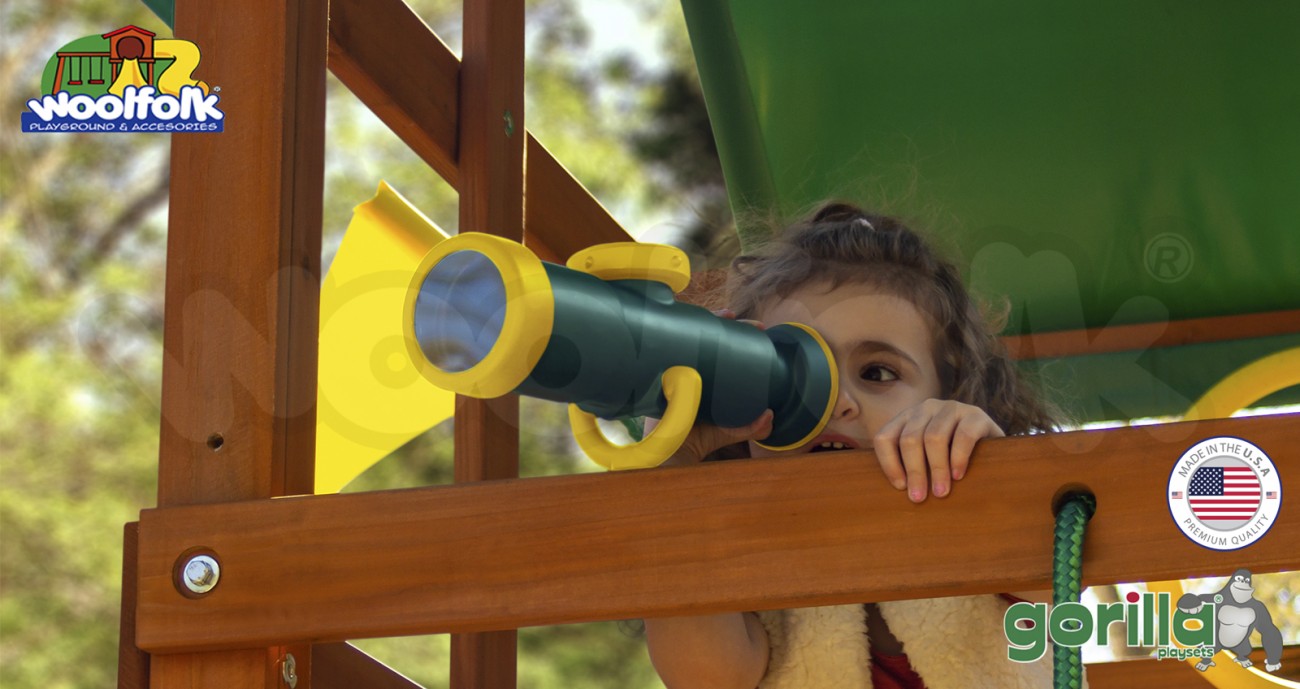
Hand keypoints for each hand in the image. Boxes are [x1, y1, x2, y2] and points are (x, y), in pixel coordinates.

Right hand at [649, 308, 771, 465]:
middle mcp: (690, 369)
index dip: (740, 338)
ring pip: (690, 335)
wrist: (666, 452)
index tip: (761, 331)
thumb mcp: (726, 431)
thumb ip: (748, 427)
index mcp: (707, 379)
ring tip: (729, 315)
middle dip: (731, 326)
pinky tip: (689, 319)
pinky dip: (676, 328)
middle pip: (709, 339)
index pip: (724, 352)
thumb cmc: (693, 440)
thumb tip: (770, 416)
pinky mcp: (657, 368)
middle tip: (754, 325)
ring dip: (708, 320)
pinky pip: (665, 343)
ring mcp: (673, 366)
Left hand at [872, 399, 1003, 501]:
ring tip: (941, 492)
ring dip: (936, 469)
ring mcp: (951, 408)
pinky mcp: (976, 415)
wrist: (993, 448)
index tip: (900, 487)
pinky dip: (959, 458)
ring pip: (934, 437)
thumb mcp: (925, 457)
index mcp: (907, 418)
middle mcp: (926, 408)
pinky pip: (963, 436)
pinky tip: (958, 476)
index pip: (885, 438)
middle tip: (919, 497)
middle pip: (910, 439)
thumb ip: (909, 465)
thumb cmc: (951, 458)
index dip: (889, 463)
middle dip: (914, 471)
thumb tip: (898, 491)